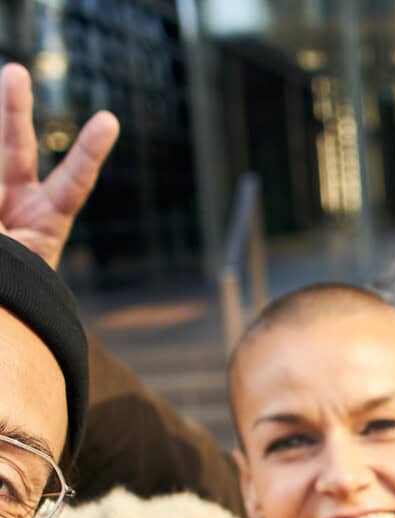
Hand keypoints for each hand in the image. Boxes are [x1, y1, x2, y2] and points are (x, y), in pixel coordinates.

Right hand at [0, 62, 118, 269]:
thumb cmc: (11, 293)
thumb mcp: (14, 259)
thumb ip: (4, 222)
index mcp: (46, 223)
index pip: (73, 182)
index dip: (88, 152)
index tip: (109, 120)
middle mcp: (18, 205)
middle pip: (14, 147)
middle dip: (13, 109)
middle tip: (16, 72)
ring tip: (7, 189)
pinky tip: (3, 222)